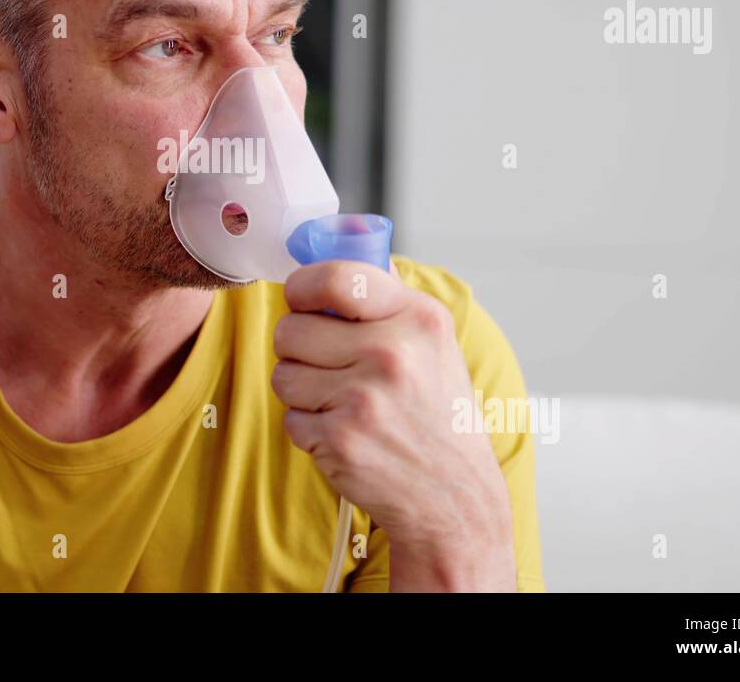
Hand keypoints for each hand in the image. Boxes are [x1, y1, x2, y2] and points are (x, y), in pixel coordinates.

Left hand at [271, 259, 515, 590]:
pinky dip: (309, 428)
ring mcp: (362, 399)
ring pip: (284, 374)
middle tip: (328, 365)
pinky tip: (345, 433)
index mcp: (418, 319)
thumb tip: (346, 243)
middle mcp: (391, 354)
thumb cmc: (439, 414)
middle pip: (291, 329)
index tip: (301, 298)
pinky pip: (290, 417)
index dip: (302, 286)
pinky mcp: (339, 440)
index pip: (335, 278)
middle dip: (299, 347)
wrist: (456, 496)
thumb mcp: (435, 342)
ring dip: (301, 390)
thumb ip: (389, 295)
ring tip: (341, 402)